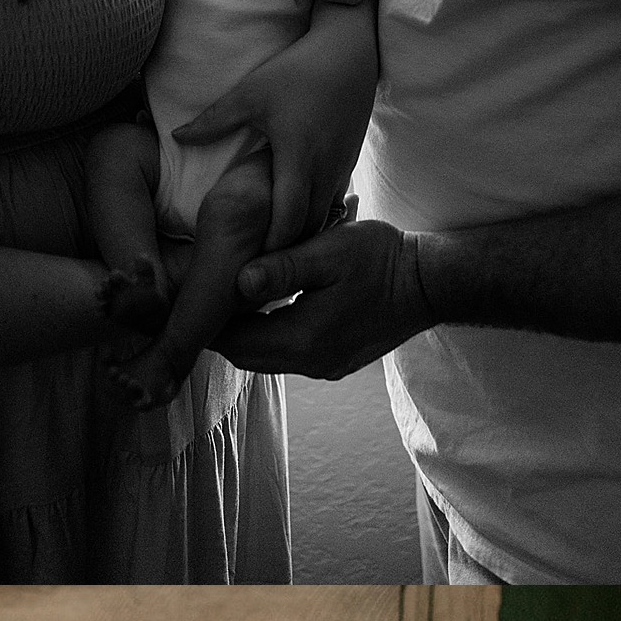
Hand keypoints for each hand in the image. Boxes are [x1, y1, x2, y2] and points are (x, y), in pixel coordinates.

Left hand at [173, 0, 377, 250]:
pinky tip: (293, 225)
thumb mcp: (250, 93)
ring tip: (271, 252)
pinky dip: (313, 218)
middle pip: (306, 229)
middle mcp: (324, 171)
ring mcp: (340, 169)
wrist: (349, 53)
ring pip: (321, 219)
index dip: (271, 246)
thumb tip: (176, 138)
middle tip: (254, 268)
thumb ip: (213, 120)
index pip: (288, 220)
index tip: (248, 262)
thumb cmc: (296, 71)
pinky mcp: (348, 164)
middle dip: (283, 251)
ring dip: (299, 237)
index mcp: (298, 159)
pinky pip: (331, 204)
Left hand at [215, 219, 432, 377]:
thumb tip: (237, 281)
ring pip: (263, 357)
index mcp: (302, 339)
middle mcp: (309, 363)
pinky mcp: (333, 362)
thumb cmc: (381, 259)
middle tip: (202, 295)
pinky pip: (285, 355)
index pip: (233, 341)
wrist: (431, 283)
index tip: (189, 294)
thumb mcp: (329, 252)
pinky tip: (264, 306)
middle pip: (243, 354)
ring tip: (228, 298)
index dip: (207, 321)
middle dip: (221, 329)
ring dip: (244, 332)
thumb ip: (282, 268)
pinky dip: (267, 334)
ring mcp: (323, 367)